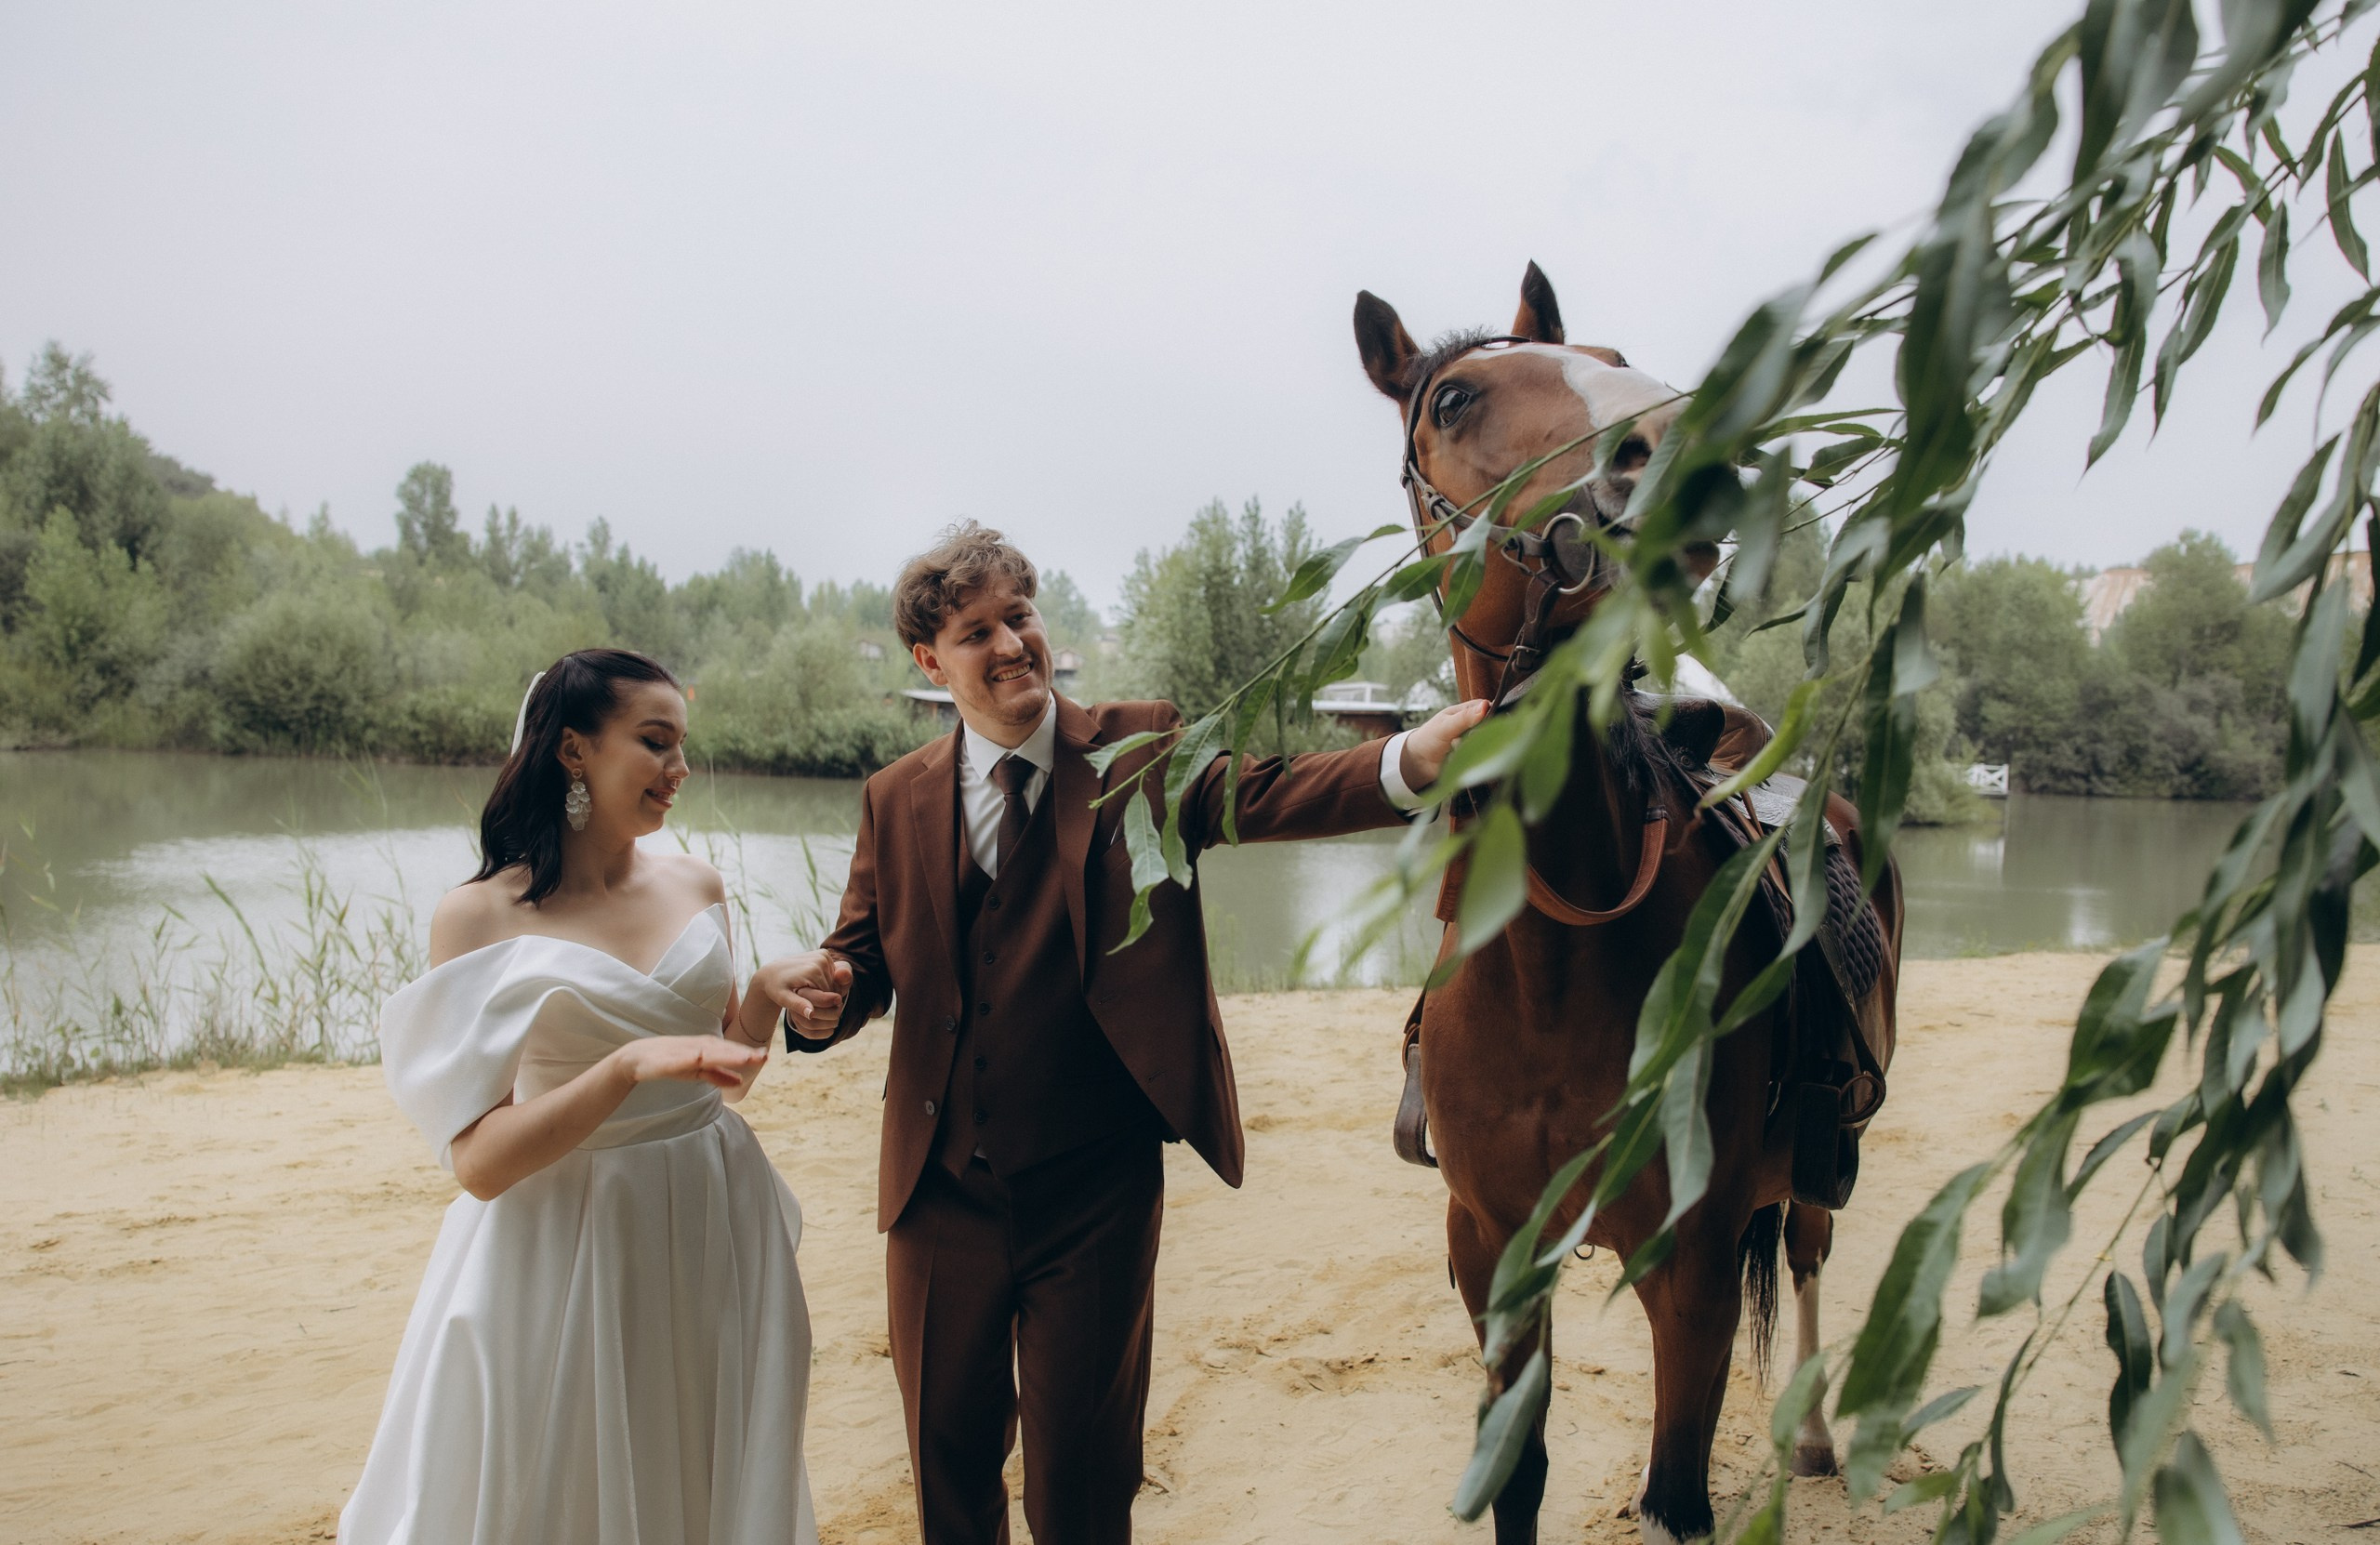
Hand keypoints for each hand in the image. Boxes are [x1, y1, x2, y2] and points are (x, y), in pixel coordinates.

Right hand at [612, 1035, 765, 1089]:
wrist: (637, 1059)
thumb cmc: (671, 1062)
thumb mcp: (697, 1071)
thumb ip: (718, 1075)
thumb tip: (741, 1081)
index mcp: (705, 1049)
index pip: (729, 1050)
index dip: (747, 1053)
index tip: (766, 1056)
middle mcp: (696, 1047)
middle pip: (722, 1049)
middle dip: (741, 1052)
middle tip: (762, 1056)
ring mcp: (680, 1052)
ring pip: (705, 1052)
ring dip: (724, 1053)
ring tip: (742, 1057)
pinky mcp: (664, 1060)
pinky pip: (678, 1059)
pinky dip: (690, 1057)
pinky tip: (701, 1057)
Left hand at [745, 950, 853, 1041]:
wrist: (771, 972)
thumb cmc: (776, 988)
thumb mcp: (784, 999)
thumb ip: (799, 1006)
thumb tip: (811, 1014)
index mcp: (814, 970)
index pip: (829, 995)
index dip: (818, 1003)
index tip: (803, 1001)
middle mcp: (821, 959)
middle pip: (832, 987)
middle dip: (821, 995)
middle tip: (803, 995)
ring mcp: (823, 954)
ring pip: (832, 981)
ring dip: (822, 988)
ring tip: (805, 989)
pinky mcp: (823, 953)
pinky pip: (831, 973)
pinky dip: (823, 980)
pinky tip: (810, 982)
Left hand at [1399, 698, 1491, 791]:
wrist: (1419, 762)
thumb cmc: (1429, 737)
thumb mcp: (1446, 726)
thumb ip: (1465, 717)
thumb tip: (1486, 705)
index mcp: (1467, 711)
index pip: (1488, 708)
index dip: (1487, 716)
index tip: (1477, 725)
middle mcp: (1473, 724)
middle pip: (1488, 728)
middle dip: (1472, 737)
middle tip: (1455, 739)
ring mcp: (1473, 740)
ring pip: (1482, 744)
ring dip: (1465, 748)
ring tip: (1451, 747)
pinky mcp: (1472, 755)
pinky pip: (1477, 757)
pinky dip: (1464, 758)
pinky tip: (1452, 757)